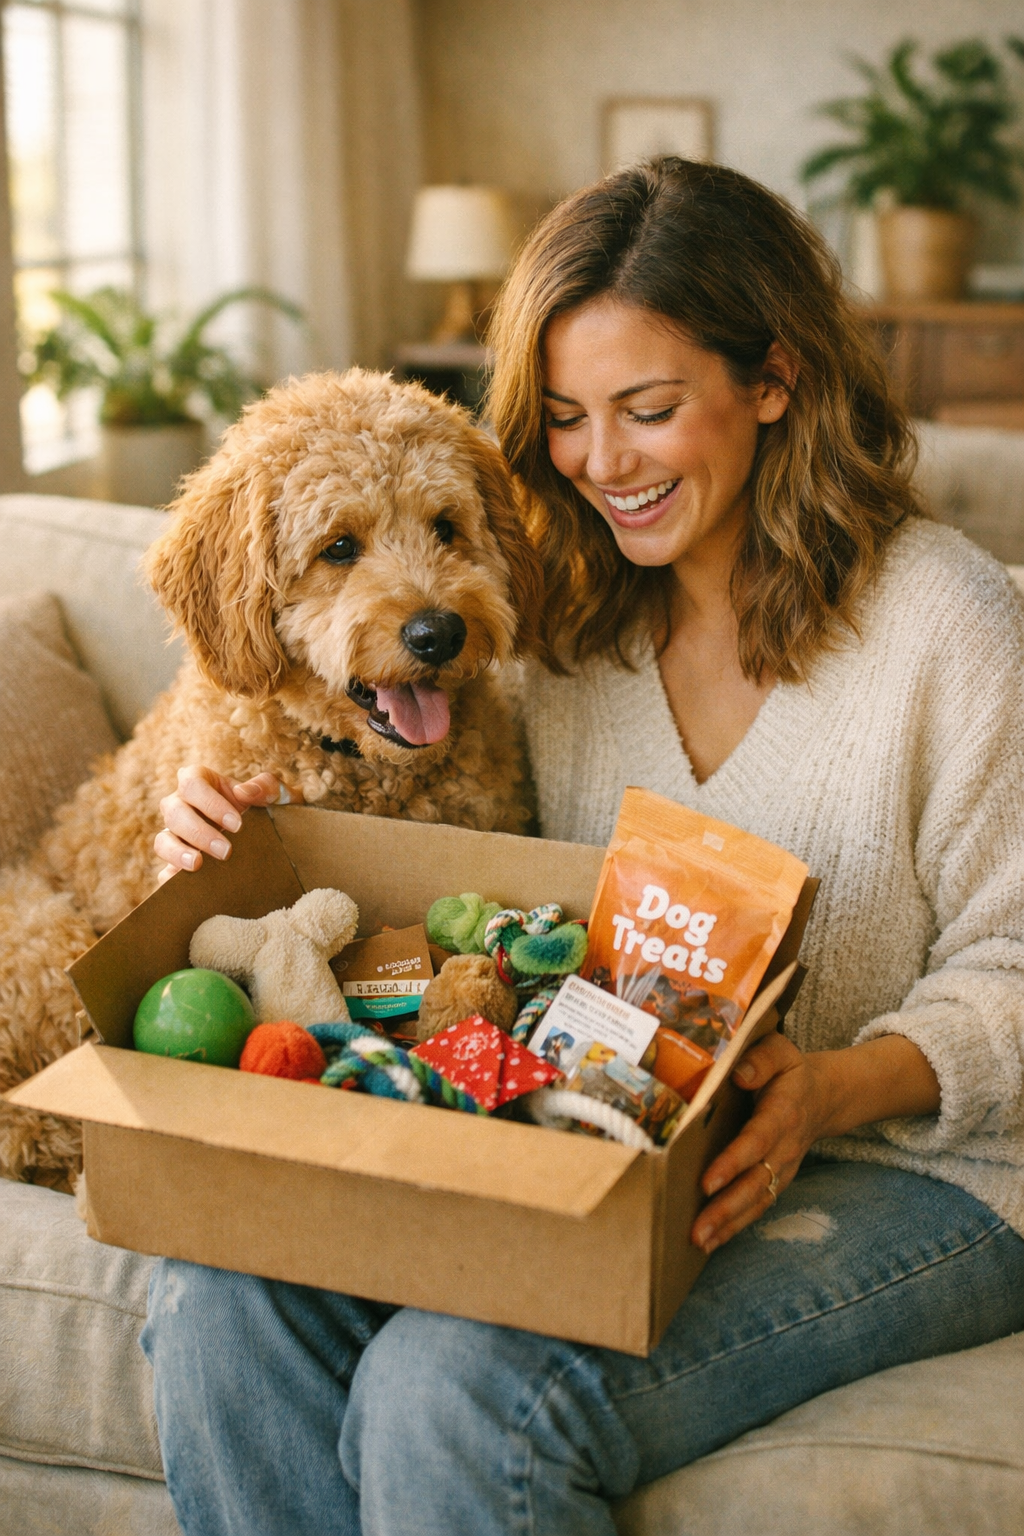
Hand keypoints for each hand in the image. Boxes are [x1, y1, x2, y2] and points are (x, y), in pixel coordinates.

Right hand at [154, 765, 299, 882]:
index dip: (210, 803)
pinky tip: (187, 885)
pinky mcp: (175, 862)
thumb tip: (245, 792)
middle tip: (226, 851)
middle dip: (199, 832)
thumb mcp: (275, 795)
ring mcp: (174, 834)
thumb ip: (267, 786)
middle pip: (174, 812)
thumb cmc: (266, 809)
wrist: (269, 838)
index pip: (192, 783)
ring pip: (162, 840)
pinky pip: (164, 871)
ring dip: (178, 853)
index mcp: (199, 781)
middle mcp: (180, 805)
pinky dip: (172, 877)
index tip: (236, 824)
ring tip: (198, 865)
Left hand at [690, 1033, 829, 1254]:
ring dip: (729, 1224)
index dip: (733, 1163)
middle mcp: (784, 1147)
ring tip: (699, 1241)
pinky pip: (758, 1206)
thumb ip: (761, 1059)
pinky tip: (711, 1241)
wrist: (824, 1096)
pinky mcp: (777, 1180)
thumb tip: (740, 1075)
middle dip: (727, 1208)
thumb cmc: (790, 1071)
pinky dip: (736, 1226)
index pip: (756, 1142)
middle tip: (696, 1229)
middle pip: (756, 1183)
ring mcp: (783, 1168)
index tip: (707, 1181)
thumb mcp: (780, 1051)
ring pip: (757, 1201)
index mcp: (782, 1114)